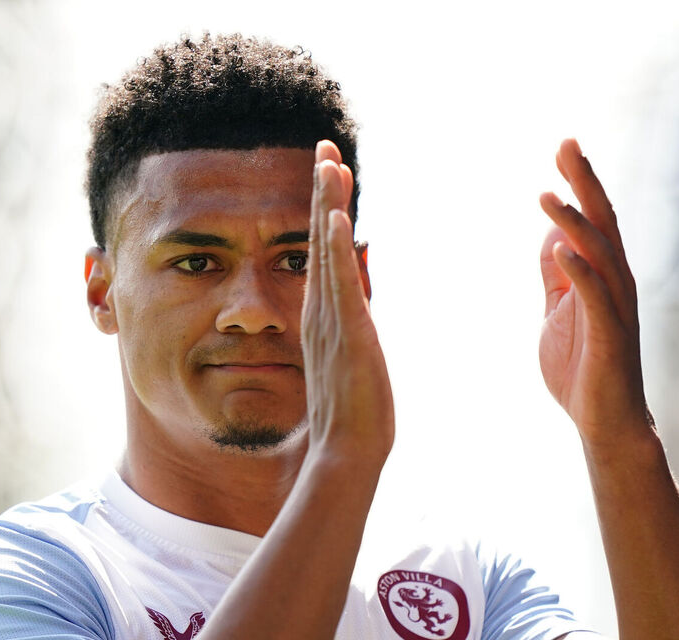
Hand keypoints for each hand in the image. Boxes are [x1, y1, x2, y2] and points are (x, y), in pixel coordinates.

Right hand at [301, 141, 393, 467]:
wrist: (345, 453)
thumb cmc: (351, 419)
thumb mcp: (353, 363)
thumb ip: (351, 331)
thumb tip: (356, 308)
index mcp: (325, 318)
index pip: (325, 253)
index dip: (326, 212)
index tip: (331, 174)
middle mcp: (322, 312)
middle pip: (321, 239)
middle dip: (324, 192)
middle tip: (326, 148)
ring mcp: (331, 320)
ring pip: (327, 251)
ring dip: (328, 204)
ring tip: (329, 162)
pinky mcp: (347, 333)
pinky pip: (340, 282)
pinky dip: (333, 246)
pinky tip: (334, 215)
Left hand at [538, 139, 650, 454]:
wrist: (604, 422)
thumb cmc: (582, 369)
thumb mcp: (558, 313)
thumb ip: (556, 278)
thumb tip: (552, 241)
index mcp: (604, 276)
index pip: (594, 219)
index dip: (580, 183)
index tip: (565, 146)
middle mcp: (617, 284)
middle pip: (603, 223)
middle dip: (584, 183)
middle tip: (566, 145)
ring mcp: (616, 309)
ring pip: (600, 254)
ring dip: (574, 224)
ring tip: (549, 196)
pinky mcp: (609, 335)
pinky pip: (595, 297)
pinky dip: (579, 271)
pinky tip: (560, 249)